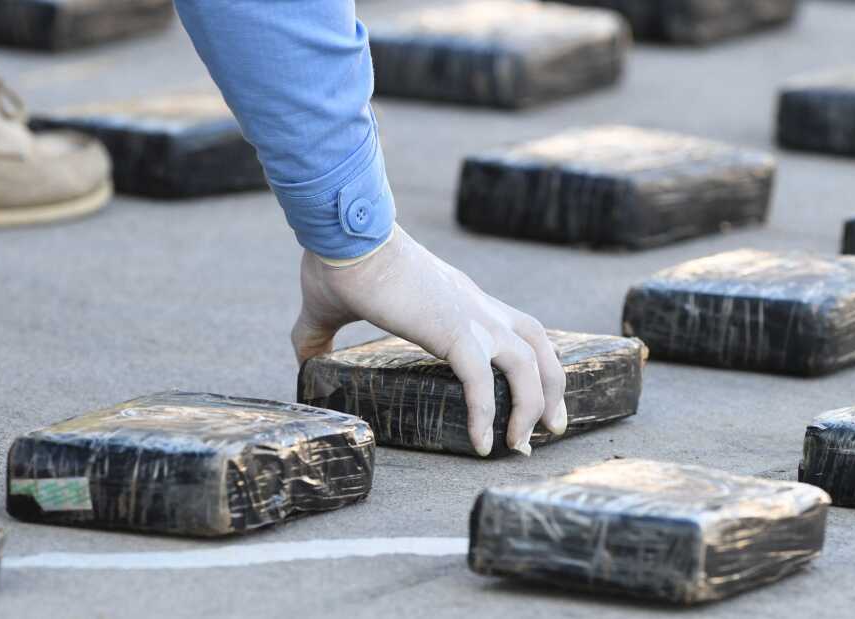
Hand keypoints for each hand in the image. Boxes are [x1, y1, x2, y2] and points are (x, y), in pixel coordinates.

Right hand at [291, 224, 566, 455]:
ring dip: (535, 405)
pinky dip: (487, 414)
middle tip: (546, 428)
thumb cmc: (337, 263)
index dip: (525, 363)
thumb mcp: (329, 308)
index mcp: (458, 297)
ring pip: (530, 363)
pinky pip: (482, 380)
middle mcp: (475, 305)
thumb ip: (319, 335)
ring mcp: (470, 316)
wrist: (342, 236)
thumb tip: (303, 359)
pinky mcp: (453, 330)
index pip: (512, 327)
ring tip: (521, 444)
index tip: (520, 400)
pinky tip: (481, 444)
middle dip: (551, 388)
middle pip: (539, 343)